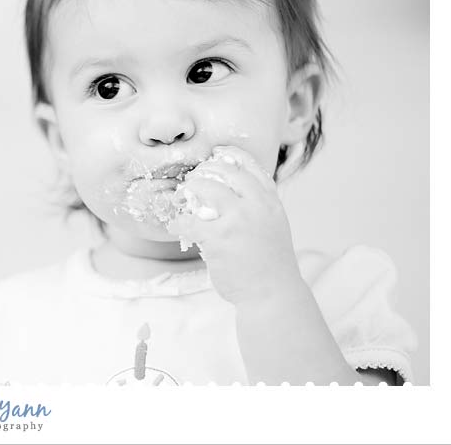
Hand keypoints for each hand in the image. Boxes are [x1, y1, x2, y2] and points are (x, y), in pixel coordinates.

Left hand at [166, 145, 305, 304]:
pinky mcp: (218, 237)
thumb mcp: (274, 225)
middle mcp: (257, 205)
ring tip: (180, 201)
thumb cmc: (270, 264)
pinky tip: (176, 228)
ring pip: (203, 189)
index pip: (249, 165)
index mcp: (271, 201)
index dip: (229, 156)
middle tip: (192, 183)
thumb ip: (258, 206)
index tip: (215, 155)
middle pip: (222, 171)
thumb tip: (231, 191)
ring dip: (186, 192)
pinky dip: (178, 223)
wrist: (273, 294)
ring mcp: (238, 220)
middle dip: (202, 173)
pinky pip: (188, 221)